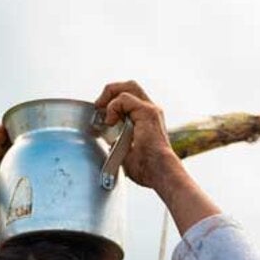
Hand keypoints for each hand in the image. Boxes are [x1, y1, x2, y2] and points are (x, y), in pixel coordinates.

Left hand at [95, 80, 219, 233]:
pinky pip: (124, 98)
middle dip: (110, 92)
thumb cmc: (148, 169)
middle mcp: (151, 111)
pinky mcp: (148, 112)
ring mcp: (151, 110)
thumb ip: (119, 143)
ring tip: (102, 110)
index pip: (129, 99)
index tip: (103, 117)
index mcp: (147, 119)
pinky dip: (113, 107)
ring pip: (128, 86)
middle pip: (130, 86)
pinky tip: (110, 121)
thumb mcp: (127, 153)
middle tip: (99, 107)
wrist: (160, 172)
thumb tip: (110, 142)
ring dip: (111, 96)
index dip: (113, 103)